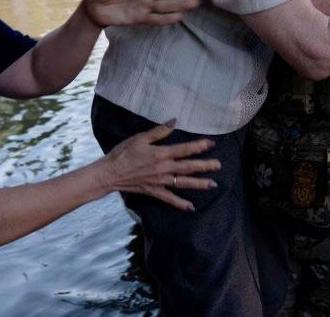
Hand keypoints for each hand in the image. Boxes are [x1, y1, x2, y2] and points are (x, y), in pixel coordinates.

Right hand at [97, 124, 220, 211]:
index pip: (185, 149)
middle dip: (205, 166)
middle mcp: (164, 168)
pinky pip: (170, 198)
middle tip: (219, 165)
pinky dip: (181, 203)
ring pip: (184, 183)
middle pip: (189, 167)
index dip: (199, 146)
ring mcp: (160, 181)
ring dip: (199, 183)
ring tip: (213, 184)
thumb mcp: (140, 138)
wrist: (110, 173)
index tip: (212, 144)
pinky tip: (191, 207)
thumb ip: (159, 131)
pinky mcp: (155, 191)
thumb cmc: (123, 153)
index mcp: (161, 154)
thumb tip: (174, 121)